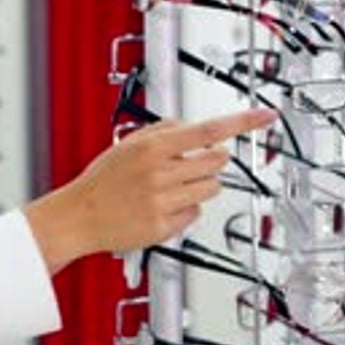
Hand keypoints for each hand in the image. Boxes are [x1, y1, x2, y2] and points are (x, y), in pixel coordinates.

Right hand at [23, 108, 274, 275]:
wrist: (79, 215)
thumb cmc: (104, 179)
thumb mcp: (131, 141)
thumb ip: (166, 130)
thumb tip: (196, 129)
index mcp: (154, 146)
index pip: (209, 129)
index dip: (242, 122)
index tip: (265, 116)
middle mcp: (162, 172)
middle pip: (217, 162)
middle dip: (211, 161)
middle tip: (190, 164)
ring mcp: (164, 201)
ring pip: (211, 188)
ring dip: (200, 185)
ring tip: (172, 187)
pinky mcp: (164, 227)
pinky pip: (195, 214)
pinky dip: (186, 210)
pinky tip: (162, 207)